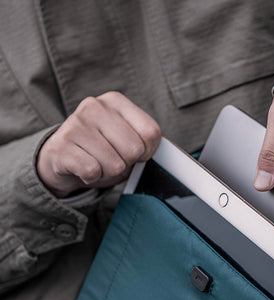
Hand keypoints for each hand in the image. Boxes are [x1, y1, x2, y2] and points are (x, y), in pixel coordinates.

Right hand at [37, 91, 160, 197]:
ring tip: (96, 162)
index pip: (151, 132)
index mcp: (115, 101)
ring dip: (108, 172)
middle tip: (111, 158)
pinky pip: (92, 171)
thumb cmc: (101, 150)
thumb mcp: (126, 140)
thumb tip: (167, 155)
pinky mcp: (60, 145)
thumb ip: (145, 140)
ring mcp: (75, 124)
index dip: (147, 152)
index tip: (135, 153)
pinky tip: (82, 168)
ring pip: (115, 164)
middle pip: (134, 149)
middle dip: (126, 163)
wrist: (61, 160)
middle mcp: (94, 106)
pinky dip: (91, 177)